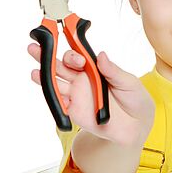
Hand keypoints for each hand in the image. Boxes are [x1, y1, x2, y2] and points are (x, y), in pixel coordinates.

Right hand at [28, 45, 154, 146]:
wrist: (136, 126)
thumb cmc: (135, 99)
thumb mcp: (128, 83)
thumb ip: (113, 71)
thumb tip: (101, 55)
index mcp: (95, 68)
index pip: (79, 54)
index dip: (72, 50)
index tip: (68, 46)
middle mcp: (82, 78)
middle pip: (61, 65)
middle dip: (48, 55)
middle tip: (37, 48)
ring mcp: (76, 94)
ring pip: (56, 81)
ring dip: (44, 74)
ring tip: (35, 69)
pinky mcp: (74, 110)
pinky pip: (59, 101)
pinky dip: (50, 95)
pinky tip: (42, 86)